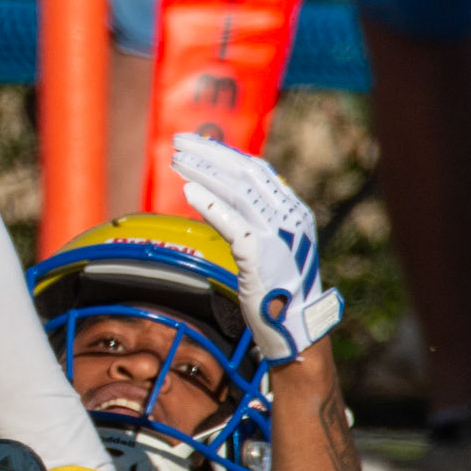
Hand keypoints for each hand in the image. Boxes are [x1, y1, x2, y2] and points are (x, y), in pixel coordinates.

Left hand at [173, 134, 343, 363]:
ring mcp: (277, 235)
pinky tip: (188, 191)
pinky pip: (232, 223)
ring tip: (176, 159)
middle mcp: (289, 217)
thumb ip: (256, 219)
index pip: (256, 169)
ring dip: (203, 171)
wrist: (294, 329)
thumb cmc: (278, 289)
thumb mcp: (273, 246)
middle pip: (245, 172)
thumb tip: (223, 194)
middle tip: (178, 141)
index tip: (196, 142)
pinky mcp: (261, 256)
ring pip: (237, 191)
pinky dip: (209, 205)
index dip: (224, 153)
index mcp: (294, 211)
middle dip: (209, 153)